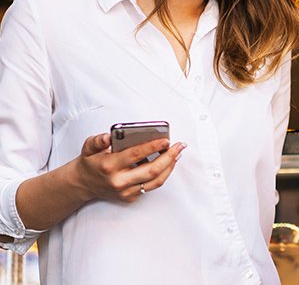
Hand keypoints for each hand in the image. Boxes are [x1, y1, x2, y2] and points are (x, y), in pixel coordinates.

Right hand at [71, 133, 185, 202]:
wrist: (83, 183)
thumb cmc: (91, 161)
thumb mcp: (89, 147)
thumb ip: (99, 140)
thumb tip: (108, 136)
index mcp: (109, 166)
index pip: (136, 155)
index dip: (153, 147)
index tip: (167, 140)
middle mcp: (119, 181)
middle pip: (151, 170)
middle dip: (169, 157)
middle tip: (180, 146)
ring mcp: (125, 192)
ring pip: (156, 181)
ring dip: (170, 166)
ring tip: (177, 153)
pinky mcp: (130, 197)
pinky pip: (151, 186)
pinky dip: (162, 174)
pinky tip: (167, 163)